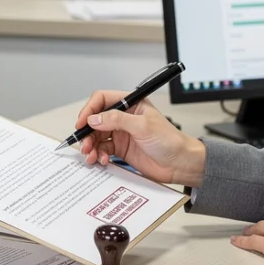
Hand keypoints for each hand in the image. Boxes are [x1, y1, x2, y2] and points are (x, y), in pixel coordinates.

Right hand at [75, 90, 205, 187]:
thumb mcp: (143, 126)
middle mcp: (124, 117)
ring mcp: (121, 133)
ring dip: (91, 146)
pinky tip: (102, 160)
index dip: (90, 110)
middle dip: (87, 132)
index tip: (82, 122)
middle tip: (84, 144)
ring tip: (91, 155)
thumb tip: (95, 118)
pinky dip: (98, 155)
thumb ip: (117, 120)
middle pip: (96, 120)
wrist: (180, 164)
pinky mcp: (121, 149)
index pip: (102, 100)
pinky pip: (103, 150)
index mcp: (131, 104)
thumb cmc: (170, 141)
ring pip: (97, 136)